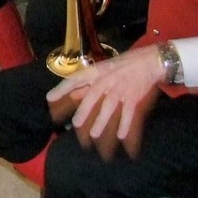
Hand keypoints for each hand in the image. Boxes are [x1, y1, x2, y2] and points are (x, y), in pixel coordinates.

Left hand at [46, 45, 162, 158]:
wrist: (148, 61)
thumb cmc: (121, 67)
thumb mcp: (102, 72)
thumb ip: (87, 84)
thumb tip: (71, 95)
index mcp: (96, 72)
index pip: (76, 79)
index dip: (62, 88)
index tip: (49, 98)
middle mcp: (107, 79)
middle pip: (93, 95)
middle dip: (84, 110)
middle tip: (75, 124)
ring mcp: (121, 87)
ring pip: (109, 105)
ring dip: (102, 120)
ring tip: (94, 134)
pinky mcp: (134, 95)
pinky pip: (129, 111)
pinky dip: (125, 123)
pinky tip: (121, 135)